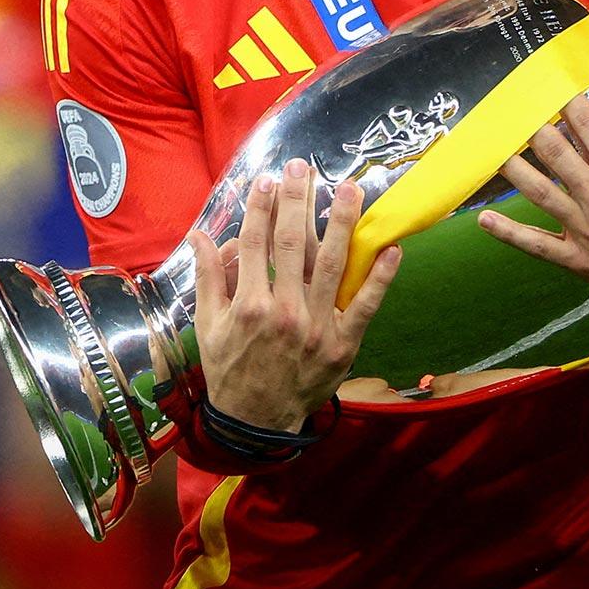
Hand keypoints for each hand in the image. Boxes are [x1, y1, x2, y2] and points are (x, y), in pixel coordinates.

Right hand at [189, 158, 400, 431]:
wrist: (256, 421)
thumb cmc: (229, 369)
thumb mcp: (208, 325)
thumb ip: (207, 277)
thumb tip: (198, 235)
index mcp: (249, 305)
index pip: (256, 242)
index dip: (261, 206)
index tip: (267, 178)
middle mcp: (284, 312)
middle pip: (292, 243)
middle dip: (297, 200)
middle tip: (304, 167)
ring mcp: (316, 327)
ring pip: (332, 265)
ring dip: (342, 223)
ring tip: (350, 189)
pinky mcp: (343, 344)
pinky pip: (365, 306)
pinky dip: (380, 278)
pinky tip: (390, 248)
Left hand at [479, 90, 588, 319]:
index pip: (587, 126)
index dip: (567, 102)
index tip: (551, 86)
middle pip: (554, 153)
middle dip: (532, 128)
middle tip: (516, 110)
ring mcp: (584, 230)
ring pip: (538, 192)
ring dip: (513, 169)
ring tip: (491, 150)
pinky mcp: (579, 260)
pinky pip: (536, 245)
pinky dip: (509, 233)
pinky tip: (485, 219)